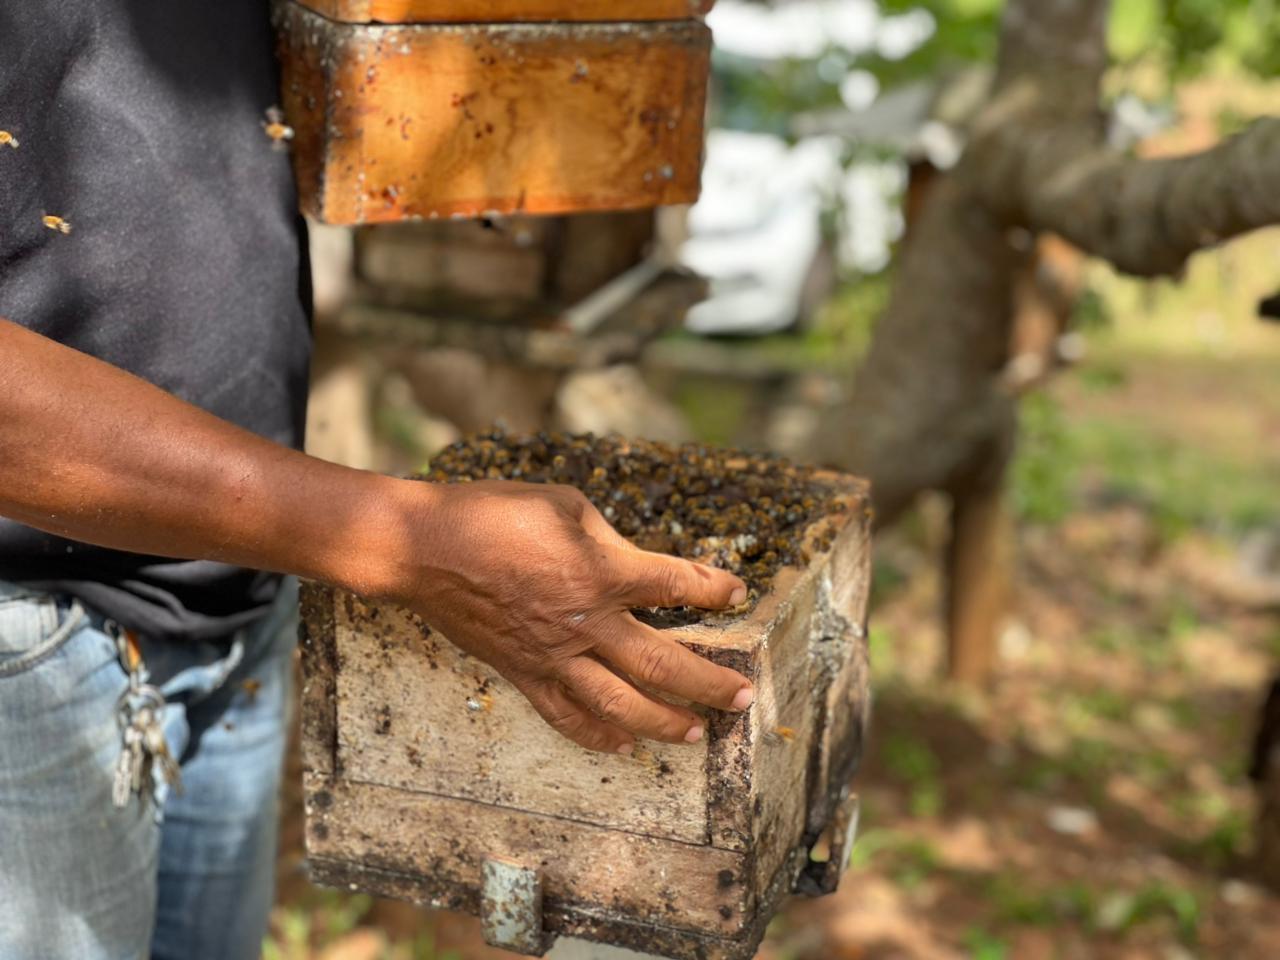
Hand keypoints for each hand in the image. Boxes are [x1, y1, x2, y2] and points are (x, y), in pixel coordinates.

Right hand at [388, 480, 753, 753]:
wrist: (425, 548)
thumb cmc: (494, 513)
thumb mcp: (564, 505)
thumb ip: (606, 539)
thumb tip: (630, 564)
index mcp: (602, 571)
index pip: (676, 585)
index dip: (713, 590)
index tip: (735, 592)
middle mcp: (586, 622)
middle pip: (663, 664)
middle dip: (709, 683)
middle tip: (743, 699)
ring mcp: (555, 656)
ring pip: (621, 705)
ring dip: (665, 722)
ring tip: (695, 733)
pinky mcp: (524, 674)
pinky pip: (567, 716)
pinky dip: (598, 736)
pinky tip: (623, 745)